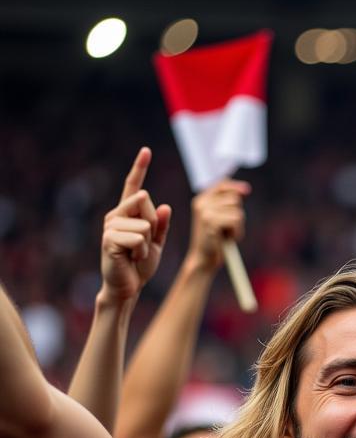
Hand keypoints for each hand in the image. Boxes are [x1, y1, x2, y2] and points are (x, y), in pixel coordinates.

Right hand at [98, 148, 171, 305]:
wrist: (128, 286)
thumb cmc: (140, 265)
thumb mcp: (157, 243)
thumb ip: (161, 226)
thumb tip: (165, 206)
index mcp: (128, 213)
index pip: (134, 186)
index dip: (140, 168)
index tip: (146, 150)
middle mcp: (116, 214)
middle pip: (145, 201)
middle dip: (154, 225)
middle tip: (145, 245)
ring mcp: (111, 225)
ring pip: (144, 224)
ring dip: (148, 244)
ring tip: (136, 254)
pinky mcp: (109, 239)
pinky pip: (139, 238)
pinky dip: (142, 251)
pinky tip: (132, 258)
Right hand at [186, 179, 250, 271]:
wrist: (204, 259)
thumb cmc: (216, 241)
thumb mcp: (220, 219)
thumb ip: (227, 203)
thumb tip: (245, 189)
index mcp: (201, 200)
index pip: (222, 184)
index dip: (236, 187)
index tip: (247, 190)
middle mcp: (201, 202)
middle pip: (234, 199)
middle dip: (237, 215)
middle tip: (227, 229)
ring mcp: (205, 211)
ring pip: (237, 211)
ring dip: (237, 225)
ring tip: (226, 234)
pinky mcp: (211, 221)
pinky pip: (236, 220)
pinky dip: (237, 232)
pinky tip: (227, 239)